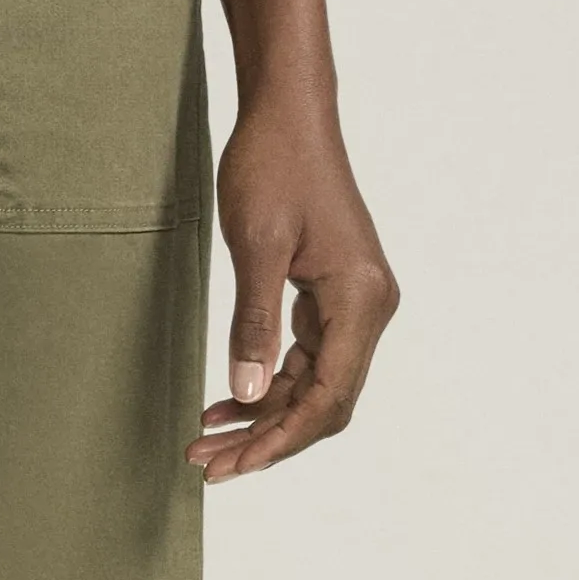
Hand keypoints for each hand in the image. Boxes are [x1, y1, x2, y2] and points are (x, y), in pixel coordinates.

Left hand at [192, 89, 397, 478]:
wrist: (287, 114)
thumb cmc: (272, 166)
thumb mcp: (256, 246)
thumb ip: (254, 322)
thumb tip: (243, 392)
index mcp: (362, 300)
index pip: (328, 397)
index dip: (279, 438)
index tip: (232, 465)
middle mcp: (371, 307)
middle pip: (326, 401)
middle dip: (269, 437)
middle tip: (209, 465)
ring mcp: (356, 302)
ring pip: (314, 383)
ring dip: (264, 414)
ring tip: (207, 438)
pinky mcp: (335, 294)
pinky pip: (307, 356)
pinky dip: (269, 381)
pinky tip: (227, 399)